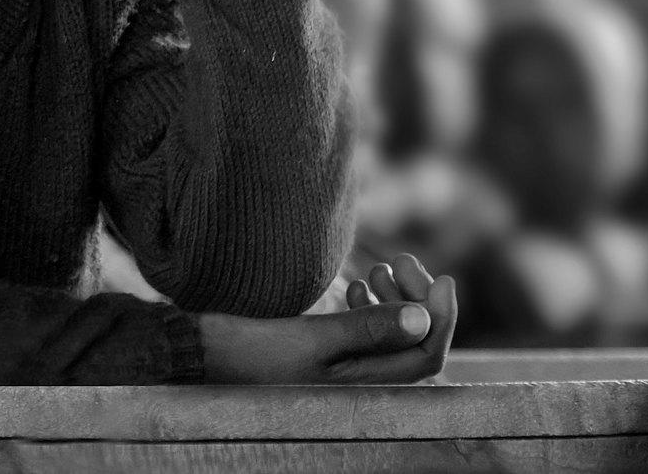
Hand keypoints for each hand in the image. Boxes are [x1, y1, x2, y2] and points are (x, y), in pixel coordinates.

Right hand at [196, 255, 455, 384]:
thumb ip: (368, 330)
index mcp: (362, 385)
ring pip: (392, 333)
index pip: (427, 356)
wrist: (204, 352)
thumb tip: (424, 319)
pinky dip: (372, 305)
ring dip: (396, 299)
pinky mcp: (325, 351)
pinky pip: (368, 331)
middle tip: (402, 261)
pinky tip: (356, 287)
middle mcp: (359, 380)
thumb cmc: (254, 350)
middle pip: (414, 342)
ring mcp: (343, 366)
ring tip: (380, 270)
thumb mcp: (312, 339)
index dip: (443, 317)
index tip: (442, 277)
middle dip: (419, 299)